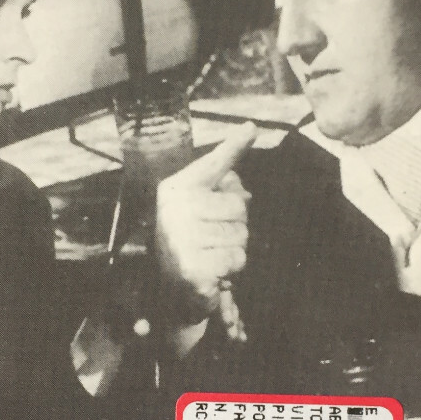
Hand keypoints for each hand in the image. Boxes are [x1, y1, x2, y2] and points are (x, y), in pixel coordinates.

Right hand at [155, 123, 255, 325]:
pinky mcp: (194, 269)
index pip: (212, 164)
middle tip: (213, 238)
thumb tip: (249, 132)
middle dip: (236, 225)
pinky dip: (231, 270)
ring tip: (212, 255)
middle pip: (239, 206)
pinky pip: (236, 259)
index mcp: (177, 189)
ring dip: (234, 250)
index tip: (252, 128)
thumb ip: (224, 176)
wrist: (168, 291)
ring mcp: (183, 239)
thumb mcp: (201, 205)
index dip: (233, 146)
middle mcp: (176, 210)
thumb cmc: (191, 240)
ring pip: (241, 235)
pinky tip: (212, 272)